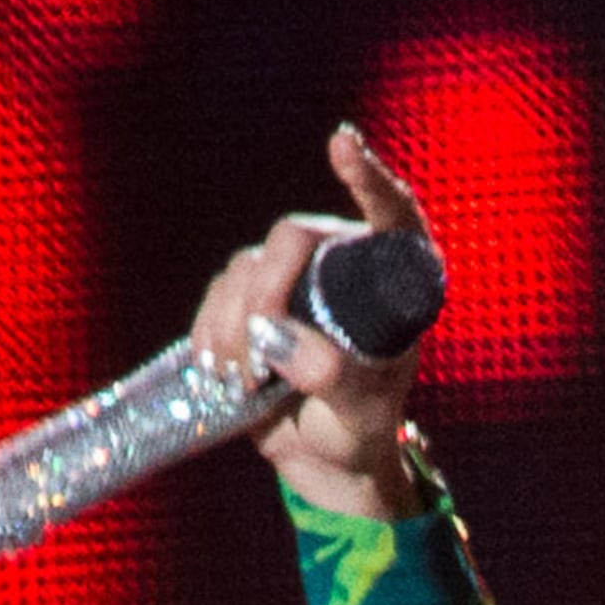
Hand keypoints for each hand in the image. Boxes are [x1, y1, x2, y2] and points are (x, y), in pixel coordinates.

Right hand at [190, 123, 438, 519]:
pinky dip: (214, 333)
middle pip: (292, 237)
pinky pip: (218, 295)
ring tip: (250, 383)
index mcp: (390, 282)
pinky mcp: (248, 297)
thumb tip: (284, 346)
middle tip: (262, 351)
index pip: (390, 213)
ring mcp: (290, 276)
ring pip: (247, 268)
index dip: (367, 177)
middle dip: (267, 290)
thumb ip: (336, 381)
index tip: (342, 144)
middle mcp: (340, 263)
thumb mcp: (363, 416)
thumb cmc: (362, 431)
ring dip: (237, 326)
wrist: (327, 460)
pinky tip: (225, 373)